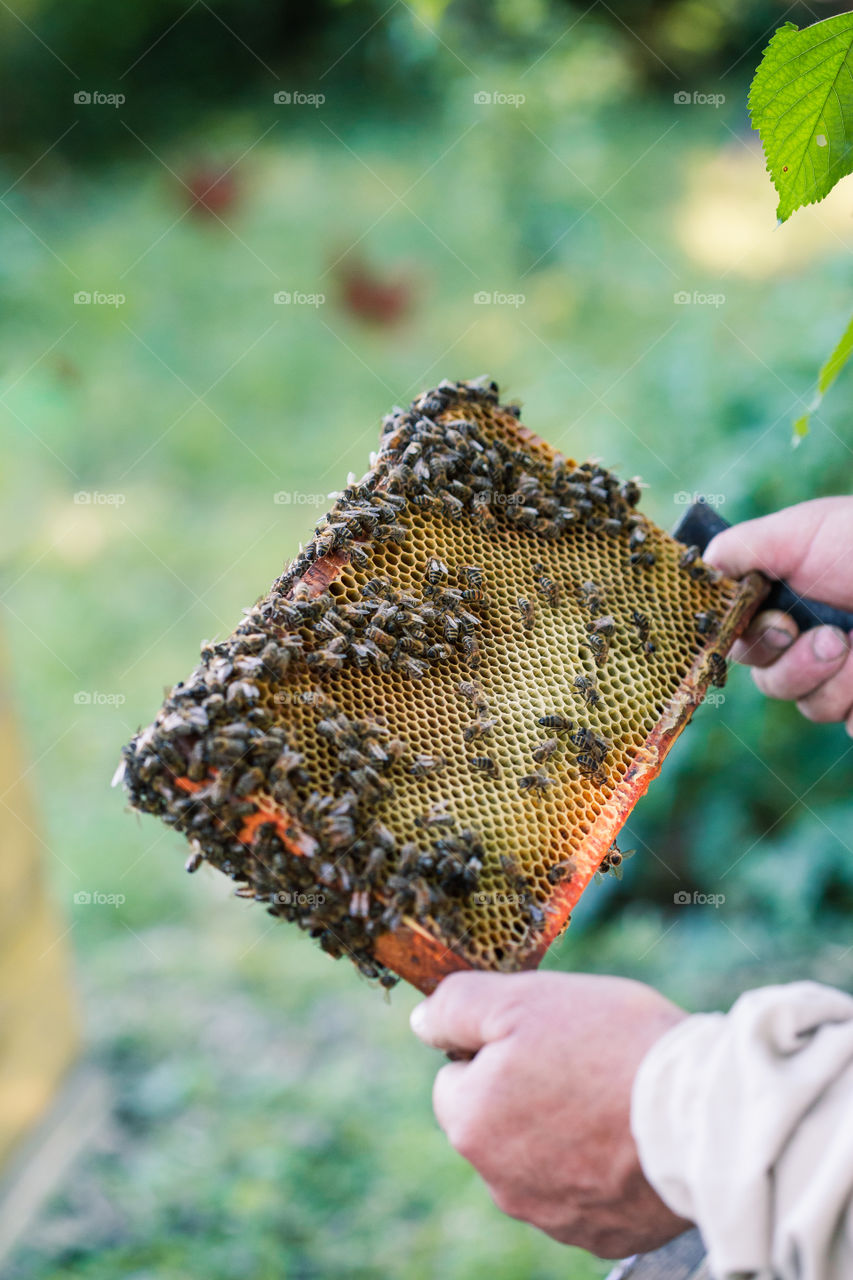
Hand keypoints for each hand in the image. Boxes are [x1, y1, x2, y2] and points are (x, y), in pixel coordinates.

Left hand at [410, 970, 690, 1257]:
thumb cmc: (610, 1046)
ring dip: (562, 1130)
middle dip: (525, 1092)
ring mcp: (551, 1217)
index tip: (541, 1036)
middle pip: (495, 1121)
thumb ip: (457, 1006)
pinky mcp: (601, 1236)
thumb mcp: (522, 998)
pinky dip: (600, 1166)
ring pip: (538, 1158)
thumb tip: (423, 1021)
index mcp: (470, 1123)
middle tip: (581, 1061)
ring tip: (613, 1096)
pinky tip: (630, 1137)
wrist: (703, 1114)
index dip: (494, 1048)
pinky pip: (585, 1193)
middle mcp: (499, 1182)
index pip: (456, 1077)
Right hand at [704, 496, 852, 735]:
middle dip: (796, 665)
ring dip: (835, 682)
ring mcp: (844, 674)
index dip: (749, 641)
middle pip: (769, 682)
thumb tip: (702, 564)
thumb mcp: (803, 530)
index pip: (740, 640)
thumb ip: (745, 546)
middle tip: (833, 640)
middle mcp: (809, 640)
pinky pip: (851, 726)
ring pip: (809, 704)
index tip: (775, 627)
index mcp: (786, 601)